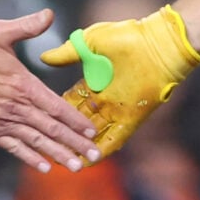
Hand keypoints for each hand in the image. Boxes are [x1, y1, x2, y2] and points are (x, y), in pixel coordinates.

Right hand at [0, 9, 101, 171]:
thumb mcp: (0, 31)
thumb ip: (28, 26)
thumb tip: (50, 14)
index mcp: (23, 84)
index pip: (57, 107)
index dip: (76, 121)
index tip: (93, 132)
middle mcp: (15, 107)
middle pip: (52, 129)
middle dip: (75, 143)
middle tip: (94, 156)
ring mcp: (1, 121)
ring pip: (36, 142)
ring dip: (58, 155)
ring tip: (76, 167)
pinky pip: (13, 147)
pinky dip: (30, 157)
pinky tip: (44, 167)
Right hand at [41, 4, 199, 156]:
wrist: (158, 43)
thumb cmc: (127, 37)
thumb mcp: (90, 42)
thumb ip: (67, 52)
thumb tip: (44, 58)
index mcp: (93, 81)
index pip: (69, 101)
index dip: (56, 112)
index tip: (40, 121)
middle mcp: (104, 99)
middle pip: (80, 121)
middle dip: (64, 136)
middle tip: (47, 148)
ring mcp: (118, 111)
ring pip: (95, 135)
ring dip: (82, 147)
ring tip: (65, 162)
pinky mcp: (132, 119)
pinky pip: (116, 139)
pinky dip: (104, 150)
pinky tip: (91, 162)